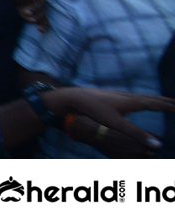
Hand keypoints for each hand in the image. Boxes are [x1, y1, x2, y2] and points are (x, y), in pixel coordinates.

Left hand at [1, 0, 46, 30]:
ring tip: (32, 20)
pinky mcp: (39, 16)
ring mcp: (40, 8)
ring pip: (41, 13)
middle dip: (34, 8)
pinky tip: (40, 30)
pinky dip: (44, 26)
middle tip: (27, 12)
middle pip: (39, 4)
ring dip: (37, 17)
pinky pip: (44, 21)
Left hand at [44, 88, 174, 157]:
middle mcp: (128, 96)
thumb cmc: (94, 109)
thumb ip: (137, 134)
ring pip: (144, 97)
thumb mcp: (117, 124)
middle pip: (153, 98)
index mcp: (132, 101)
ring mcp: (120, 95)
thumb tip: (158, 145)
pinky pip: (135, 97)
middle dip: (166, 101)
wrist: (74, 97)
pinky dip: (144, 100)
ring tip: (164, 103)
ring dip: (156, 100)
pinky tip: (140, 102)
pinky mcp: (113, 96)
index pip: (157, 104)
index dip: (170, 107)